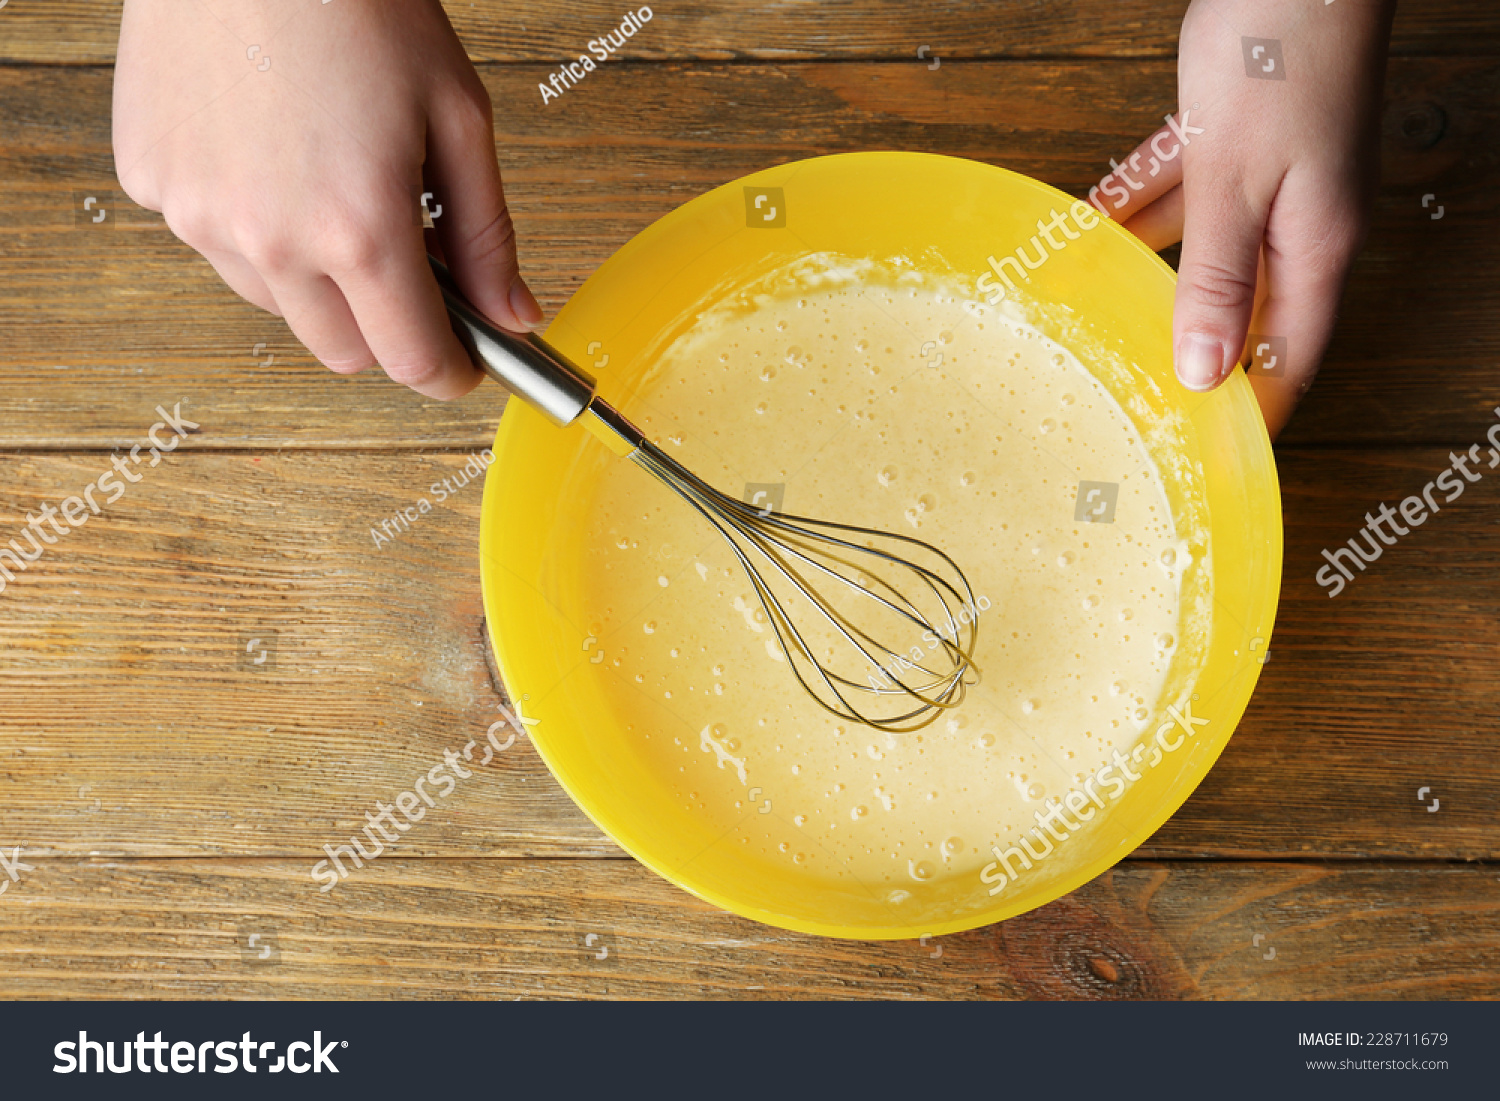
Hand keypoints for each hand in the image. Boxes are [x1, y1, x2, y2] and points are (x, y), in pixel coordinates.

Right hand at [112, 0, 541, 399]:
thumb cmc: (358, 6)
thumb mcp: (456, 117)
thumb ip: (487, 236)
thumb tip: (514, 316)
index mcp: (358, 231)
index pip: (411, 361)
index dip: (449, 373)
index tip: (465, 364)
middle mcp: (269, 240)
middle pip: (343, 352)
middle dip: (387, 329)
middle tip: (410, 269)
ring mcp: (198, 216)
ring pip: (279, 306)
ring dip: (318, 281)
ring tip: (334, 190)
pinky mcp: (151, 183)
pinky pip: (216, 245)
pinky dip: (253, 227)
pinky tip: (273, 158)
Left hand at [1091, 0, 1394, 437]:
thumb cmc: (1281, 55)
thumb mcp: (1237, 182)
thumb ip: (1215, 277)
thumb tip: (1201, 369)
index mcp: (1315, 245)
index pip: (1288, 358)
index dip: (1253, 413)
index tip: (1209, 458)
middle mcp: (1297, 220)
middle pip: (1243, 310)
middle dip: (1194, 354)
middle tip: (1140, 397)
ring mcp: (1268, 176)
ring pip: (1201, 249)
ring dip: (1151, 280)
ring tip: (1100, 319)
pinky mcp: (1236, 134)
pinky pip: (1178, 188)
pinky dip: (1136, 207)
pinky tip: (1090, 224)